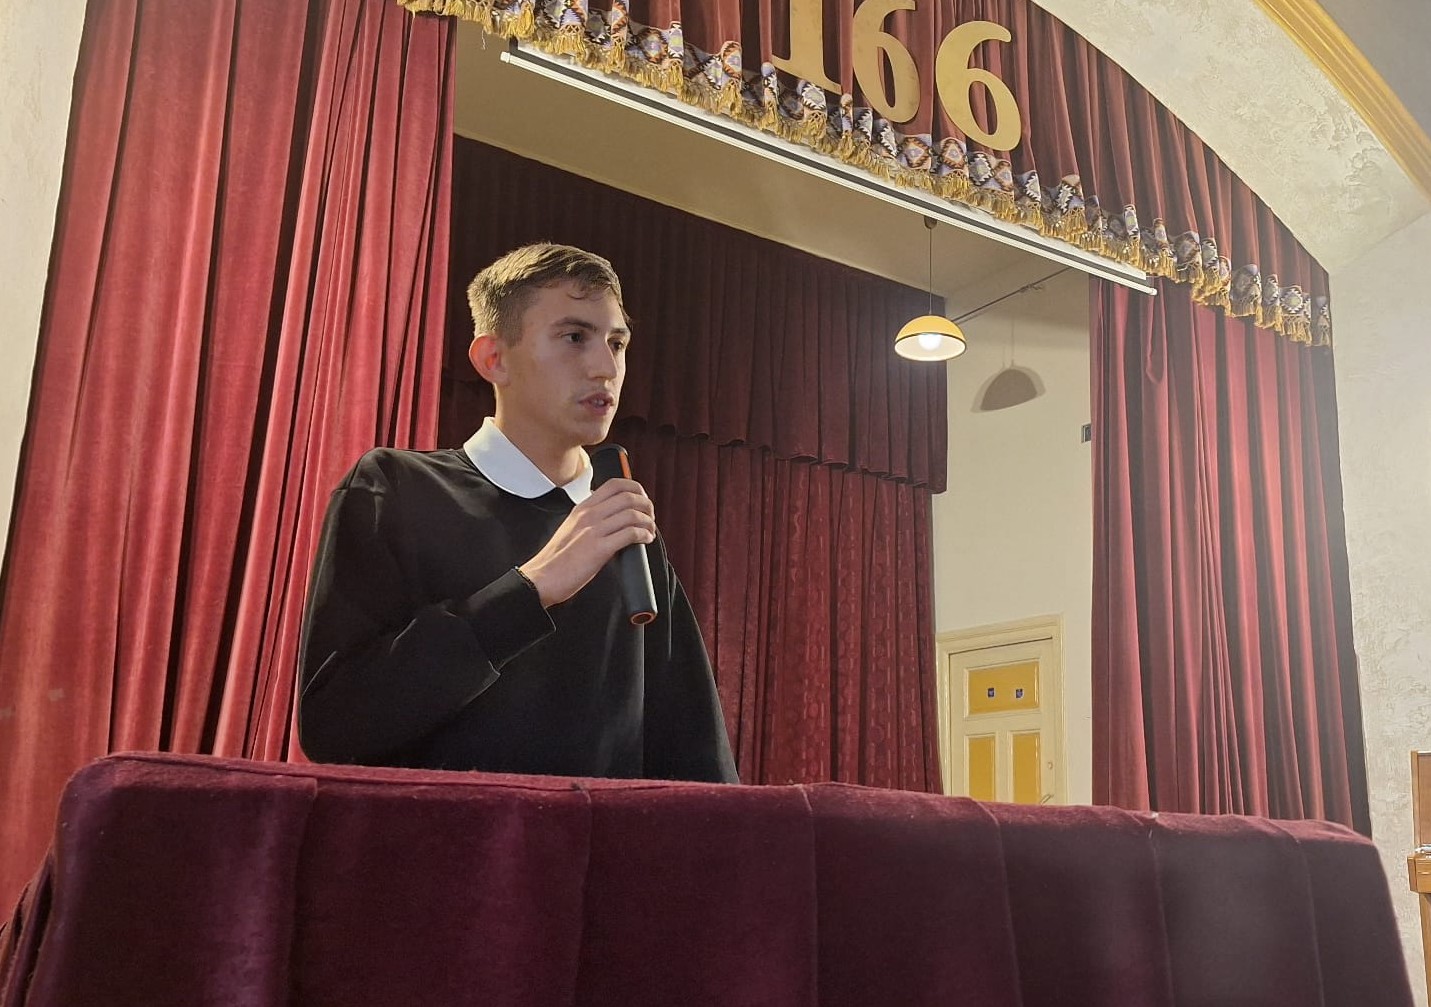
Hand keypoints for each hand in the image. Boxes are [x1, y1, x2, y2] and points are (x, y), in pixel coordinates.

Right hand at [518, 478, 654, 607]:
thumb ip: (590, 519)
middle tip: (650, 517)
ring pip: (632, 514)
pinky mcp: (599, 549)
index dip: (635, 488)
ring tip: (650, 531)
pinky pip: (630, 534)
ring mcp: (594, 530)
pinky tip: (646, 540)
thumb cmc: (557, 559)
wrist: (542, 578)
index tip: (642, 499)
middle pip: (628, 496)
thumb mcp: (572, 528)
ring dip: (648, 522)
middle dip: (646, 505)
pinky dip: (644, 535)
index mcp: (582, 508)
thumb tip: (613, 519)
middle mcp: (589, 515)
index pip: (614, 484)